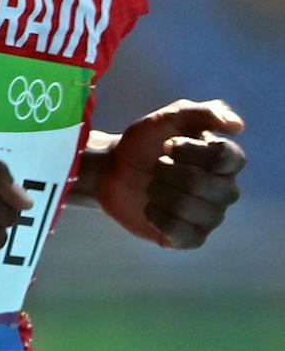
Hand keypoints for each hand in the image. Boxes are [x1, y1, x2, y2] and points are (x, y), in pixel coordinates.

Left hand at [96, 99, 244, 248]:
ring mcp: (210, 216)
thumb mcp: (168, 118)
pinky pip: (179, 231)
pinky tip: (150, 206)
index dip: (190, 151)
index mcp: (226, 161)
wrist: (113, 169)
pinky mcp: (191, 237)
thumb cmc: (146, 142)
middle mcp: (225, 190)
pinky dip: (156, 215)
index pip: (226, 158)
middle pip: (203, 184)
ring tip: (152, 185)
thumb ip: (202, 113)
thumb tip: (237, 126)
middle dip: (167, 171)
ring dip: (158, 192)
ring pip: (189, 208)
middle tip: (156, 166)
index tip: (167, 145)